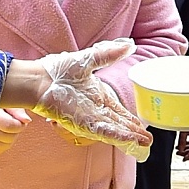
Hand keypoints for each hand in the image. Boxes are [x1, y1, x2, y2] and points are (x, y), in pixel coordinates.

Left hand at [0, 40, 152, 156]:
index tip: (143, 127)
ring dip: (129, 137)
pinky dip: (116, 136)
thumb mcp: (90, 59)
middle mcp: (96, 110)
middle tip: (148, 141)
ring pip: (114, 130)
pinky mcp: (82, 123)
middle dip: (134, 132)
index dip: (132, 120)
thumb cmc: (59, 70)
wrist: (41, 79)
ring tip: (144, 144)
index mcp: (98, 96)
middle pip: (119, 124)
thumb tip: (129, 45)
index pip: (119, 111)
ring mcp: (89, 118)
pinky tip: (128, 140)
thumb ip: (109, 54)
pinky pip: (103, 132)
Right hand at [0, 107, 27, 155]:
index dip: (19, 124)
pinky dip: (3, 143)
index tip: (20, 119)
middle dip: (15, 131)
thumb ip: (17, 110)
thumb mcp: (6, 102)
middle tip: (13, 121)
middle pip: (9, 138)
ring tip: (5, 126)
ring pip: (5, 146)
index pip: (9, 126)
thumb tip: (27, 120)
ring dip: (10, 137)